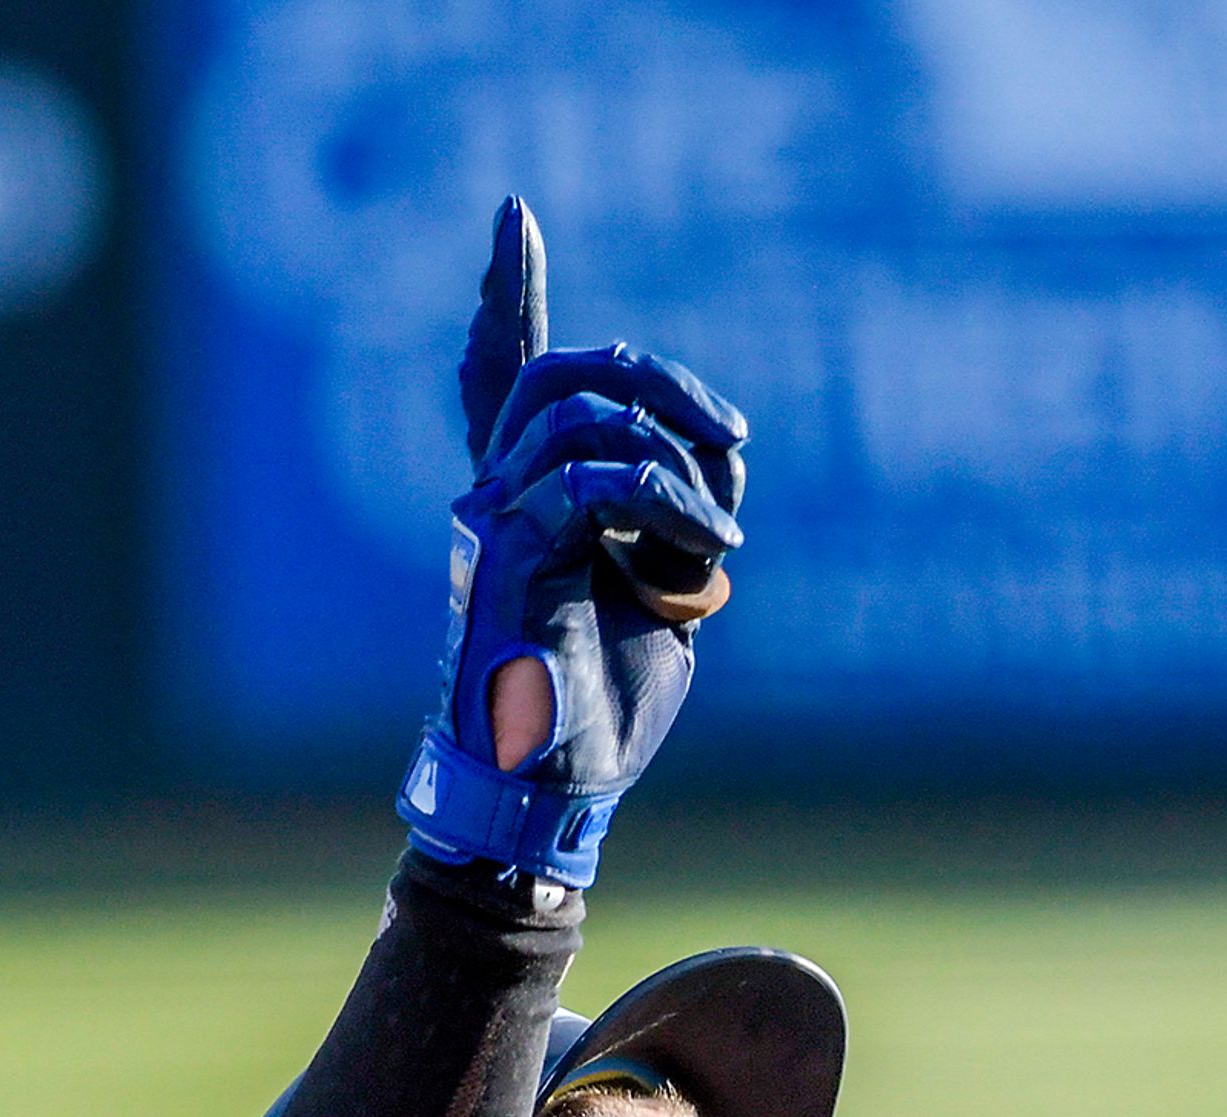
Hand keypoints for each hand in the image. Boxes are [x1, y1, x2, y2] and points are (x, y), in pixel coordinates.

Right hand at [394, 198, 747, 888]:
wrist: (558, 789)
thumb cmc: (605, 705)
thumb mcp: (672, 592)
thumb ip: (685, 513)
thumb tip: (717, 465)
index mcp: (529, 499)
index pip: (502, 375)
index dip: (506, 294)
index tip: (515, 216)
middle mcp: (497, 498)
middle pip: (557, 371)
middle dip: (655, 375)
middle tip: (731, 434)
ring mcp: (494, 524)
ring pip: (573, 411)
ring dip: (676, 453)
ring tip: (721, 533)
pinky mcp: (510, 558)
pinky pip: (585, 478)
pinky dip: (661, 496)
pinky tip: (703, 552)